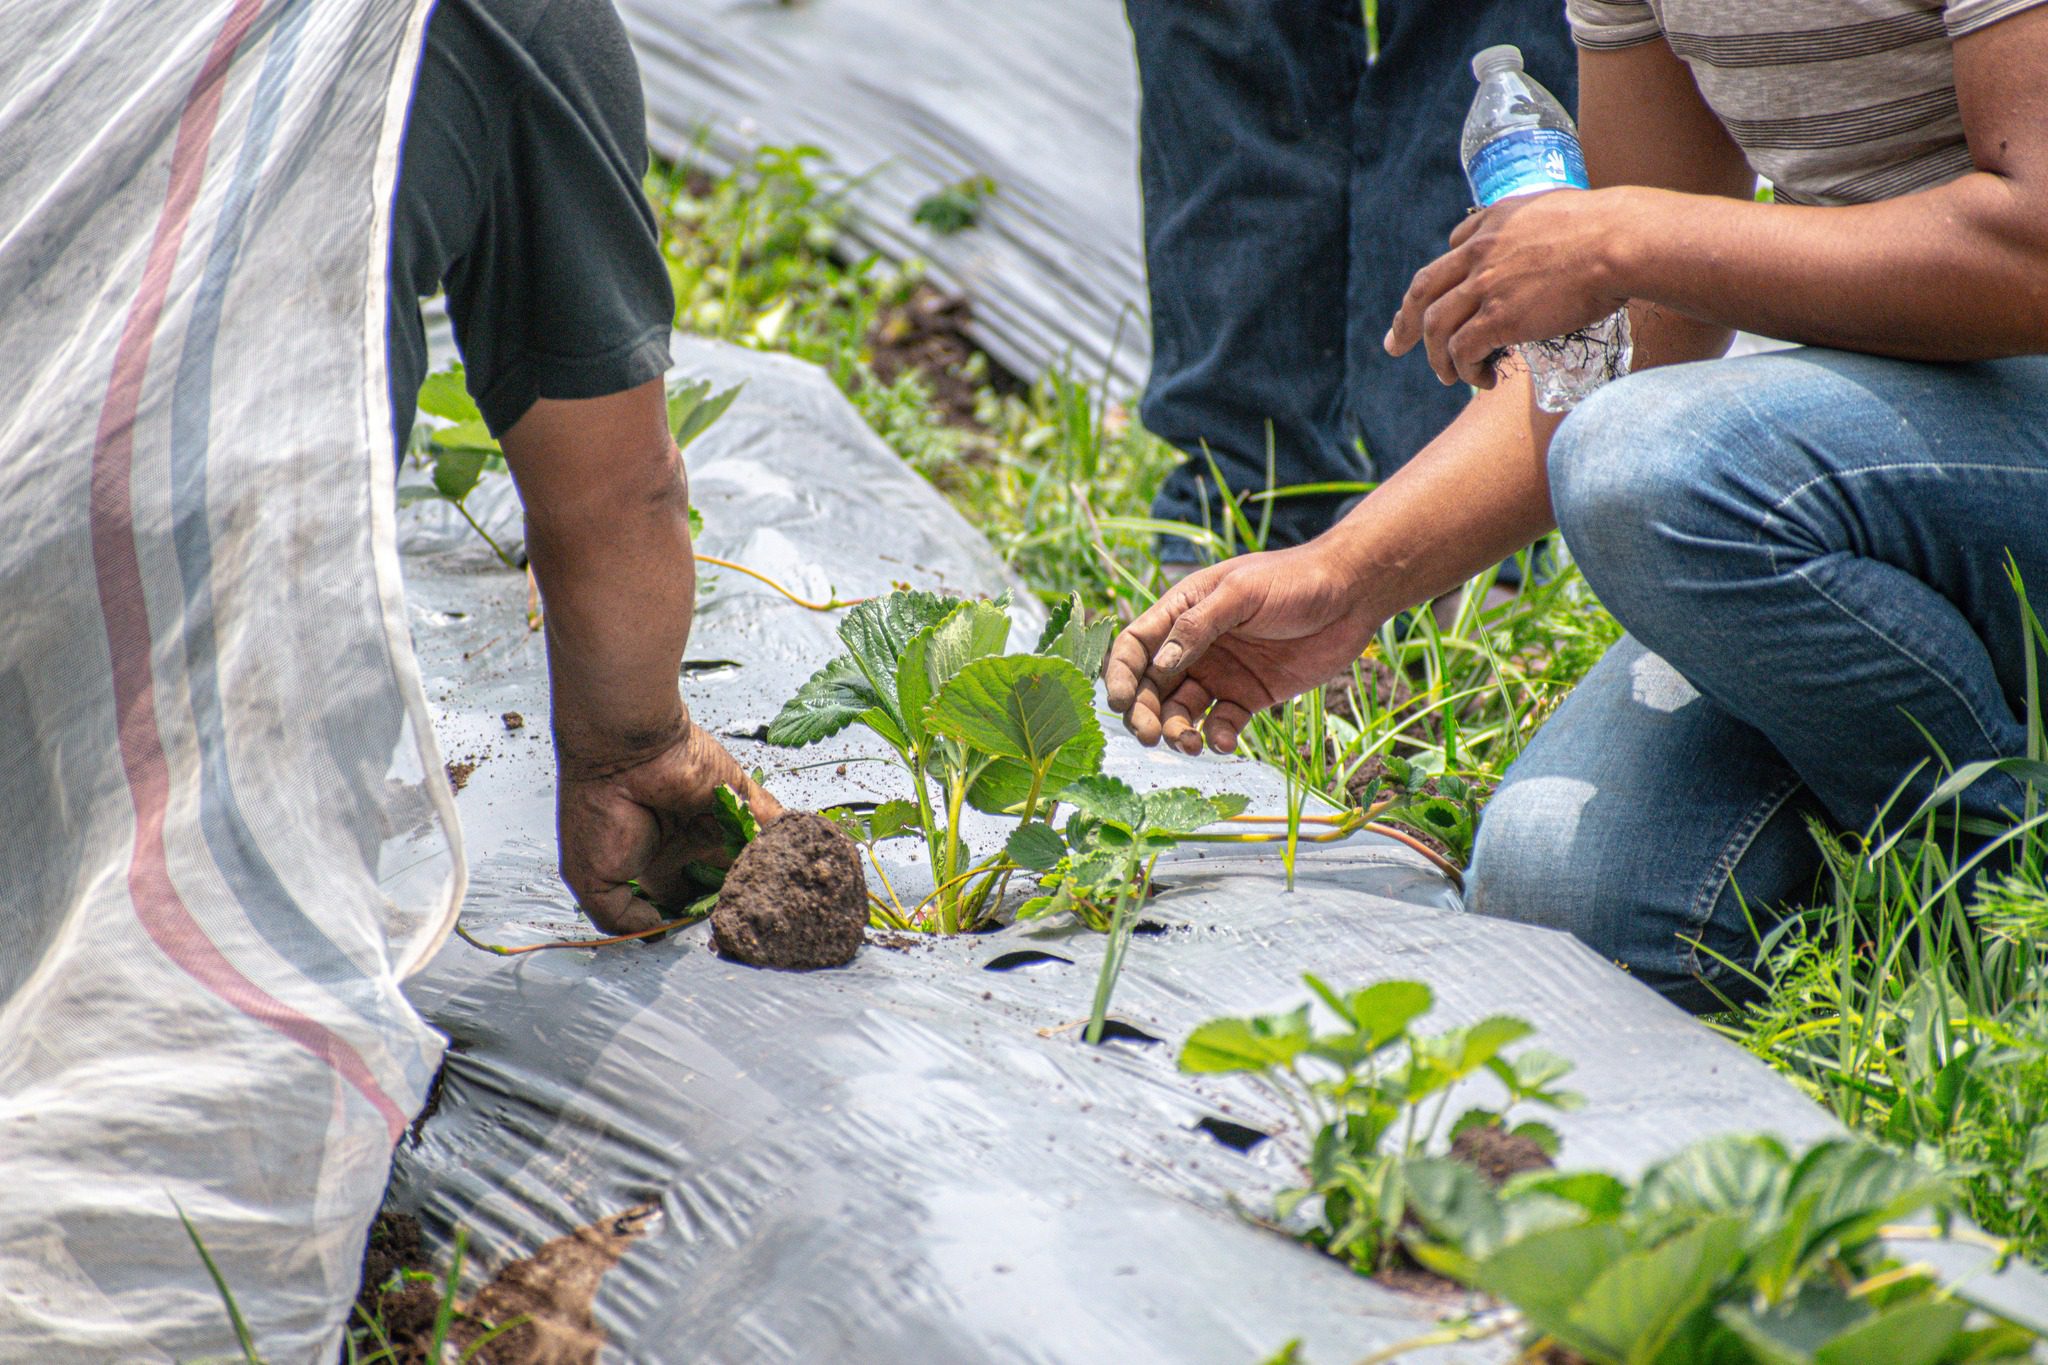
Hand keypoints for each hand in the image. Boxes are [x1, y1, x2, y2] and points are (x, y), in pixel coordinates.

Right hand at [556, 715, 784, 933]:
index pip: (683, 898)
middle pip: (722, 880)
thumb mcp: (590, 881)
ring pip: (750, 856)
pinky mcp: (742, 798)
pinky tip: (792, 865)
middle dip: (735, 899)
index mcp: (653, 861)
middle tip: (747, 921)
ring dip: (762, 876)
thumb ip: (620, 917)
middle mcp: (687, 841)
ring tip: (774, 902)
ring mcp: (716, 819)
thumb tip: (657, 931)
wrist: (621, 755)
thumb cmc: (597, 810)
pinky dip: (786, 842)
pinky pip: (773, 823)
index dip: (694, 918)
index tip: (708, 935)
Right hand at [1104, 543, 1383, 754]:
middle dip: (1144, 713)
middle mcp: (1195, 647)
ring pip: (1182, 711)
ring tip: (1189, 744)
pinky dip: (1217, 736)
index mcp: (1182, 612)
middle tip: (1150, 736)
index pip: (1136, 646)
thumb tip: (1161, 663)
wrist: (1352, 595)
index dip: (1121, 674)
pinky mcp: (1249, 697)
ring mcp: (1221, 673)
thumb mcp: (1241, 594)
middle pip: (1152, 686)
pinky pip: (1221, 724)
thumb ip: (1199, 626)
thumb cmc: (1294, 581)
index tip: (1119, 702)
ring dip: (1177, 731)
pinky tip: (1224, 741)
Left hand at [1385, 188, 1633, 389]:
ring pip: (1436, 327)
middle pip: (1423, 290)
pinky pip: (1462, 351)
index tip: (1430, 302)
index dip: (1439, 281)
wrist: (1620, 242)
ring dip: (1438, 357)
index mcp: (1492, 224)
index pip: (1451, 251)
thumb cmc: (1609, 228)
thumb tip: (1540, 230)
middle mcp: (1478, 253)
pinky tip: (1483, 380)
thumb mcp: (1557, 207)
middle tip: (1395, 345)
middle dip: (1405, 321)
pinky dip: (1466, 370)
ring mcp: (1485, 285)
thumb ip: (1533, 222)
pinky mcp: (1499, 317)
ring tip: (1450, 377)